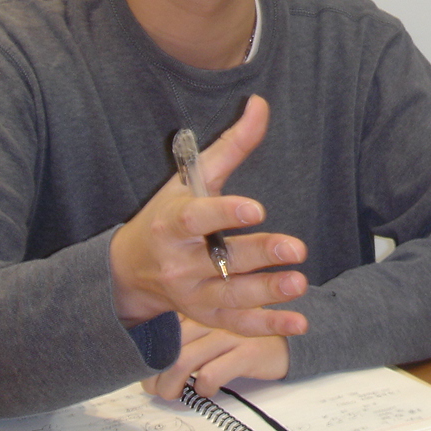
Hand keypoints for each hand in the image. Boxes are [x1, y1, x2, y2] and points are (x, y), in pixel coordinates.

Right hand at [110, 95, 308, 336]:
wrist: (130, 270)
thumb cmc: (168, 216)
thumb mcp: (191, 179)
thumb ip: (231, 145)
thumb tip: (260, 104)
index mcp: (171, 223)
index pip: (196, 218)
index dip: (224, 214)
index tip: (256, 209)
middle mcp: (178, 262)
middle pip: (221, 260)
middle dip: (259, 255)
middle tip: (297, 249)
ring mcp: (190, 294)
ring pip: (231, 296)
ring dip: (267, 293)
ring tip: (300, 282)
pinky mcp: (204, 316)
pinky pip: (237, 324)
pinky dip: (267, 325)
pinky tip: (299, 321)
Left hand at [143, 317, 289, 399]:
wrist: (287, 340)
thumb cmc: (242, 337)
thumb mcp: (212, 325)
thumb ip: (188, 331)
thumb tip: (153, 362)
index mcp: (204, 305)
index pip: (164, 329)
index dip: (150, 357)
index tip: (148, 374)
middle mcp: (216, 314)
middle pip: (170, 346)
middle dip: (156, 376)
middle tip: (157, 390)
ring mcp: (231, 332)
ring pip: (184, 361)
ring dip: (172, 386)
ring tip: (176, 394)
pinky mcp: (247, 351)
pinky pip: (211, 374)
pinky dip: (203, 389)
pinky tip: (207, 390)